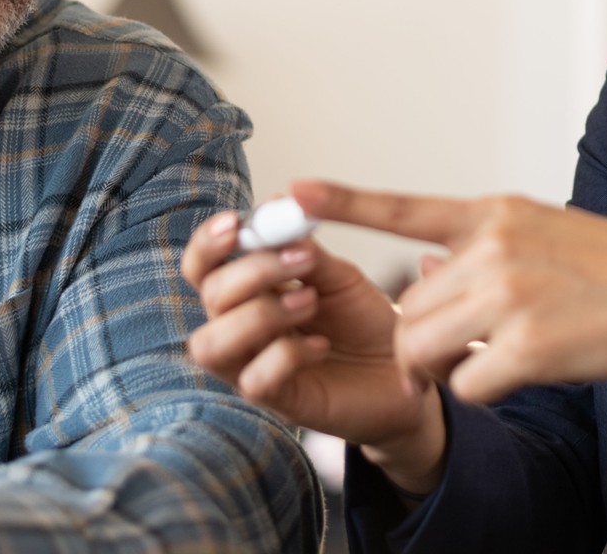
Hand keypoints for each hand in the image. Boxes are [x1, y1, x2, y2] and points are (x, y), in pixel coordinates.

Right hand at [182, 198, 446, 491]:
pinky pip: (254, 381)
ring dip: (258, 315)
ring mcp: (253, 367)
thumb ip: (303, 249)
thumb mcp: (338, 275)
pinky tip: (321, 345)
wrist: (405, 369)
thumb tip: (276, 205)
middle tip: (303, 261)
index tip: (235, 223)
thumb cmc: (363, 320)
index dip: (207, 246)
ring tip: (309, 302)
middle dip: (252, 272)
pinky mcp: (278, 401)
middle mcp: (240, 330)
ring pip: (211, 345)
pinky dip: (286, 355)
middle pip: (210, 298)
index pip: (202, 269)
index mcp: (249, 292)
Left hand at [299, 181, 606, 433]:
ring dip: (445, 365)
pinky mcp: (525, 347)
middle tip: (475, 339)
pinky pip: (465, 384)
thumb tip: (421, 276)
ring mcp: (508, 296)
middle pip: (409, 309)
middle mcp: (493, 248)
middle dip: (424, 336)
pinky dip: (485, 387)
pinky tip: (527, 368)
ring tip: (502, 350)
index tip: (291, 194)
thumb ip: (478, 250)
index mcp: (494, 214)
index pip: (404, 208)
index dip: (344, 202)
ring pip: (423, 349)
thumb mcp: (539, 235)